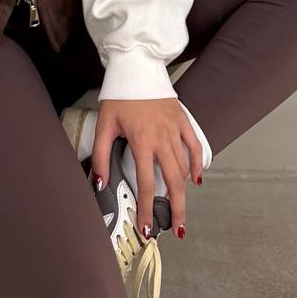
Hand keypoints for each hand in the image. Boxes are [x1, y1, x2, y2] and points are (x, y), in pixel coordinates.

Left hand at [90, 97, 202, 241]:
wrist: (136, 68)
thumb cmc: (119, 95)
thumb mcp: (104, 124)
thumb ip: (101, 155)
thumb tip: (100, 182)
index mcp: (142, 141)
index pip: (145, 184)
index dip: (146, 209)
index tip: (146, 228)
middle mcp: (161, 138)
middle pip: (172, 182)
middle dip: (176, 209)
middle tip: (178, 229)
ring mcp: (175, 129)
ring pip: (184, 167)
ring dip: (183, 190)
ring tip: (180, 208)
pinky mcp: (183, 120)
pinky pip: (195, 146)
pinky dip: (197, 164)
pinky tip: (195, 179)